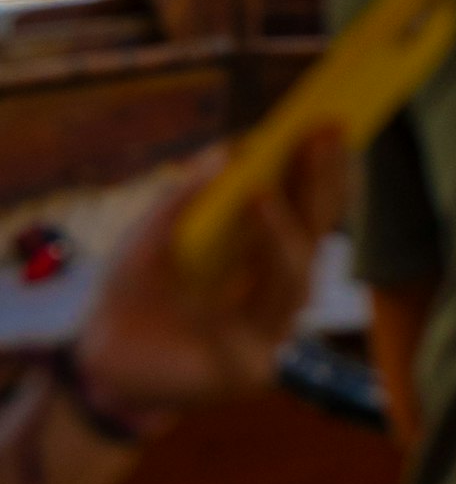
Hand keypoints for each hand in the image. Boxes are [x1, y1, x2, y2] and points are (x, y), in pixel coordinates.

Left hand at [76, 133, 344, 429]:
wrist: (98, 363)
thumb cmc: (130, 294)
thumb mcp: (148, 233)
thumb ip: (185, 195)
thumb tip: (232, 149)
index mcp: (259, 253)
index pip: (303, 203)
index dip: (318, 164)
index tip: (329, 120)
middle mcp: (274, 285)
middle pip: (315, 231)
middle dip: (321, 181)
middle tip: (323, 134)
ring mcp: (269, 325)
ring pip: (298, 273)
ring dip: (284, 230)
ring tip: (262, 192)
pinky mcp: (254, 362)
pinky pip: (270, 316)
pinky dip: (264, 272)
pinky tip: (254, 236)